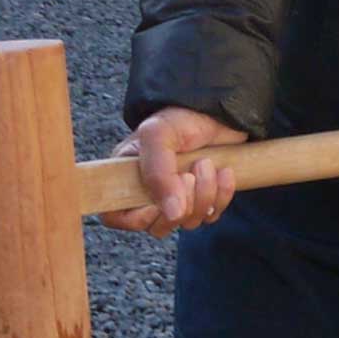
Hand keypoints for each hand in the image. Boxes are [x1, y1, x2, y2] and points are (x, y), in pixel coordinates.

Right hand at [100, 107, 246, 237]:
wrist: (218, 111)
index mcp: (127, 177)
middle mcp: (148, 193)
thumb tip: (172, 214)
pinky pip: (210, 217)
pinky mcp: (203, 201)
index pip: (115, 216)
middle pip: (157, 226)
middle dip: (180, 204)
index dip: (136, 218)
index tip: (155, 204)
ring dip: (203, 196)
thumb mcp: (158, 136)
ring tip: (206, 164)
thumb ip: (158, 174)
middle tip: (189, 175)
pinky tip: (223, 172)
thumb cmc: (180, 118)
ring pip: (186, 223)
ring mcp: (177, 200)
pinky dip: (221, 197)